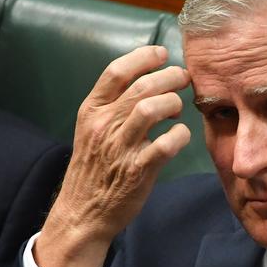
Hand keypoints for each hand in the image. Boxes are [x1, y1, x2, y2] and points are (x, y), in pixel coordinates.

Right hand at [35, 46, 190, 266]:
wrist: (83, 212)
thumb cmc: (94, 166)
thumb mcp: (92, 130)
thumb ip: (114, 105)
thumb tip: (147, 79)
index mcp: (91, 111)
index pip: (116, 71)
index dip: (143, 57)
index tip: (162, 54)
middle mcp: (103, 126)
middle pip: (141, 87)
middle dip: (169, 77)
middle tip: (183, 78)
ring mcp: (119, 148)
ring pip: (150, 109)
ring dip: (172, 103)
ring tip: (178, 108)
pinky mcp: (136, 171)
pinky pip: (165, 144)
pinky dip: (179, 136)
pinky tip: (180, 136)